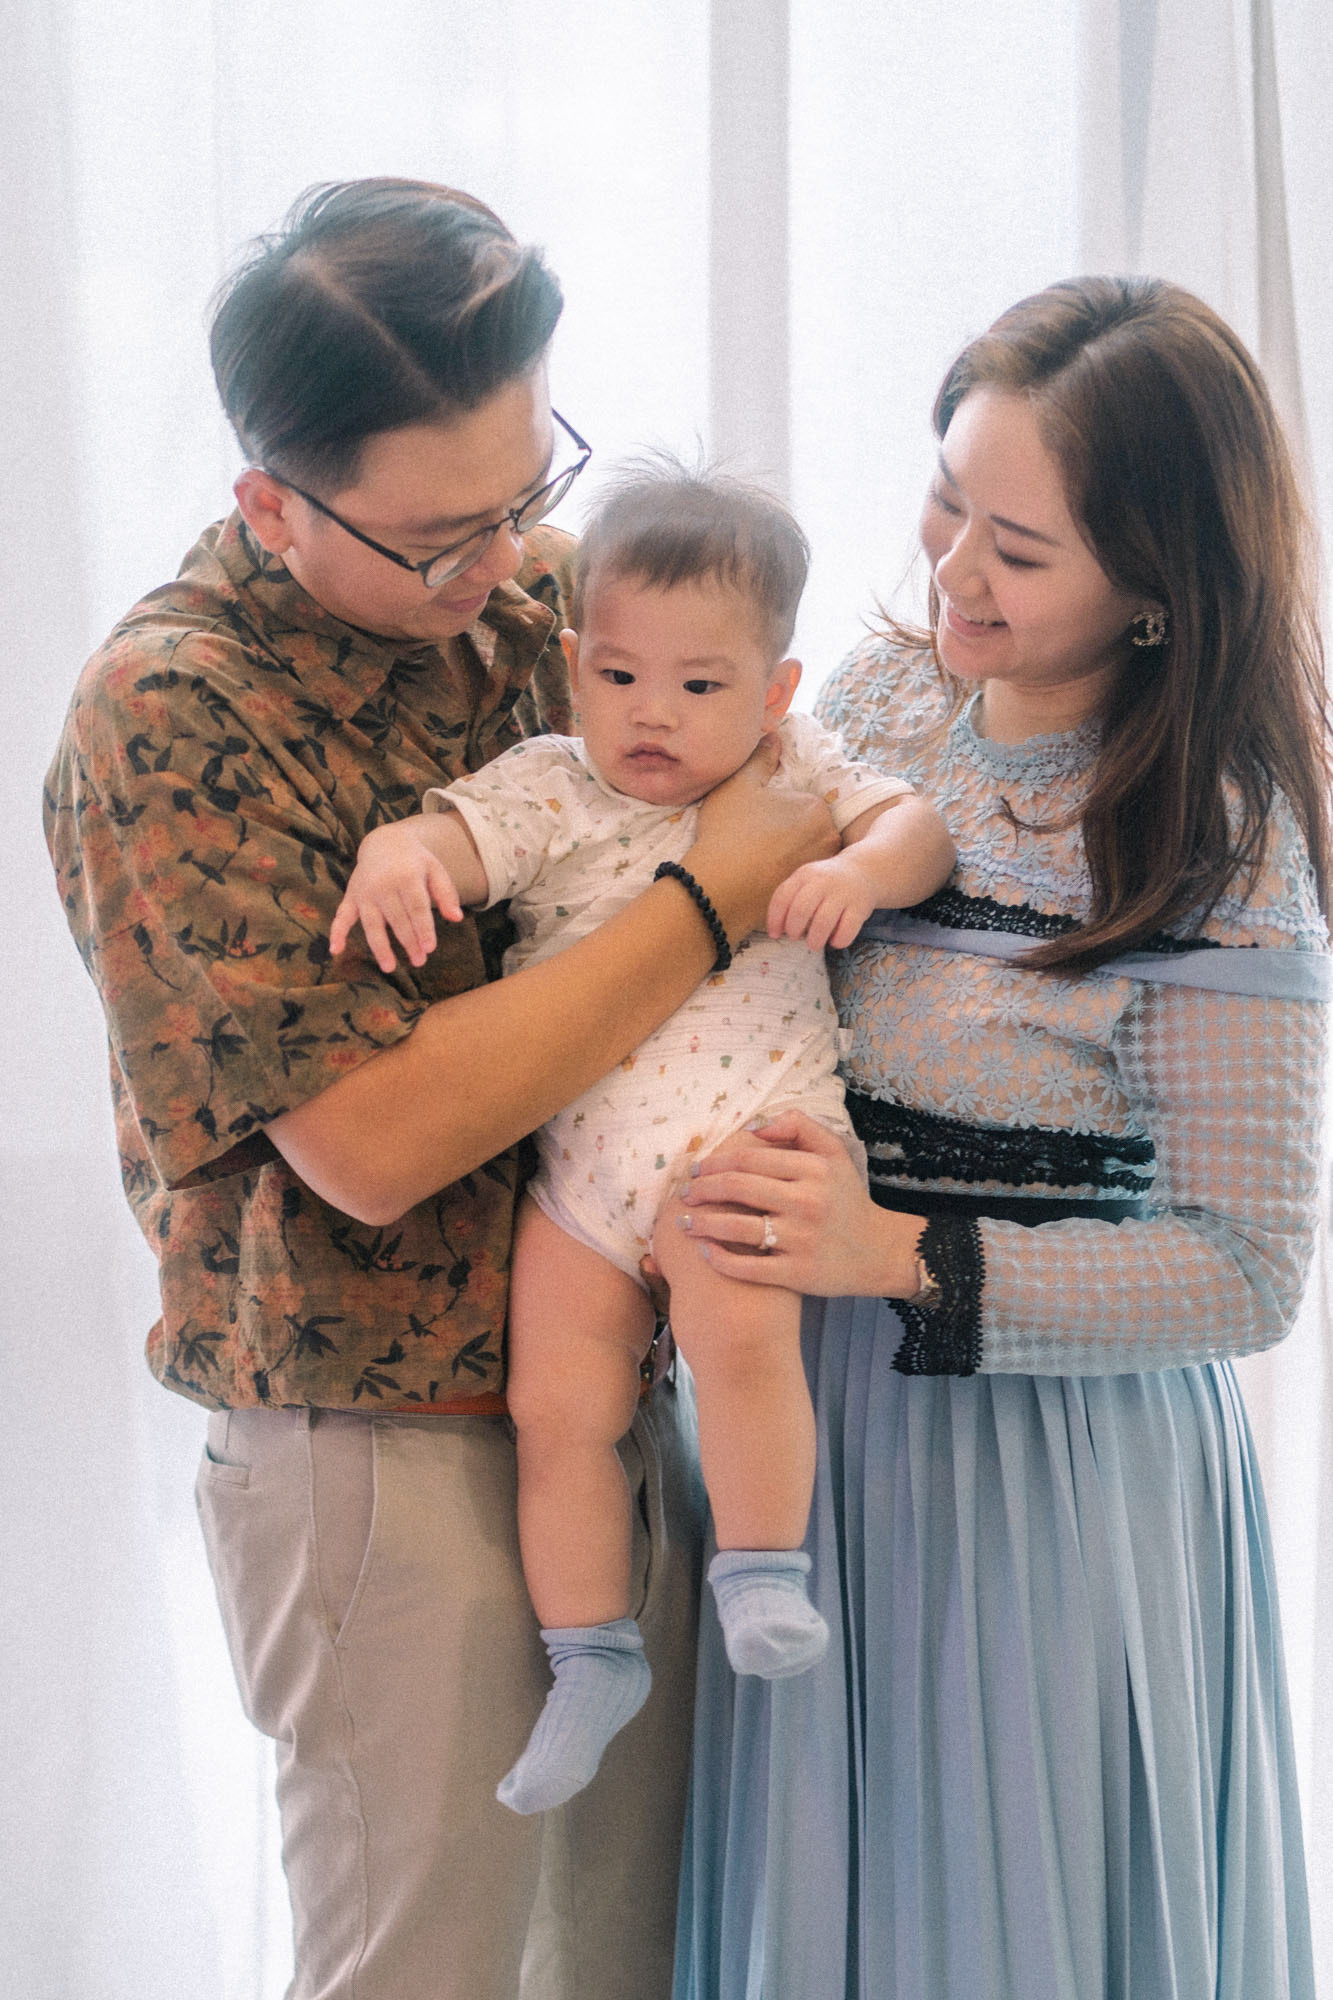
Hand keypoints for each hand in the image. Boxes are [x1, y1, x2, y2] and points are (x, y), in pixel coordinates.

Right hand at [330, 821, 465, 971]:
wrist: (384, 842)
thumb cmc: (415, 861)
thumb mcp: (435, 869)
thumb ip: (446, 893)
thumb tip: (457, 918)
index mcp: (406, 876)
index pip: (416, 907)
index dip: (422, 928)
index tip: (429, 948)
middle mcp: (383, 885)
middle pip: (397, 919)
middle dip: (408, 942)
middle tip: (419, 961)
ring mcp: (365, 892)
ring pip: (372, 924)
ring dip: (380, 947)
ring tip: (389, 968)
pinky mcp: (351, 897)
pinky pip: (342, 916)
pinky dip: (337, 932)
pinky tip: (336, 950)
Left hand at [664, 1110, 924, 1297]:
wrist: (879, 1252)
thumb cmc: (847, 1200)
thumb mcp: (835, 1154)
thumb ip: (799, 1127)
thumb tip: (753, 1126)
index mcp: (813, 1169)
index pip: (749, 1159)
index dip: (714, 1162)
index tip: (696, 1169)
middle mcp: (807, 1202)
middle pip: (737, 1189)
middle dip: (701, 1190)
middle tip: (683, 1195)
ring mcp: (802, 1240)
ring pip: (736, 1228)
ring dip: (702, 1224)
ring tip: (684, 1223)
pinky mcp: (798, 1274)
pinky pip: (748, 1267)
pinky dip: (720, 1259)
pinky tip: (704, 1252)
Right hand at [686, 735, 839, 939]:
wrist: (718, 887)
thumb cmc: (729, 831)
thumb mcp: (740, 783)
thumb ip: (761, 756)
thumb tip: (774, 736)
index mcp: (817, 807)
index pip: (802, 804)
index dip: (778, 811)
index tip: (757, 821)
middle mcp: (830, 837)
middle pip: (809, 829)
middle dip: (790, 834)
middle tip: (758, 843)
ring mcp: (820, 868)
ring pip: (806, 854)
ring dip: (789, 856)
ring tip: (760, 863)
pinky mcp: (810, 893)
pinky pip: (799, 876)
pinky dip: (785, 876)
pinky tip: (763, 880)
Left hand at [767, 852, 879, 951]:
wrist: (862, 870)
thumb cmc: (826, 883)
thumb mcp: (806, 881)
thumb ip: (790, 900)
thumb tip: (775, 931)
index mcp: (804, 875)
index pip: (782, 898)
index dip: (775, 920)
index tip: (775, 935)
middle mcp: (823, 882)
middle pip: (800, 910)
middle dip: (794, 929)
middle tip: (795, 938)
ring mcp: (843, 893)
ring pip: (823, 921)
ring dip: (815, 939)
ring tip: (813, 945)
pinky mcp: (860, 906)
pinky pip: (847, 929)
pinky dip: (838, 941)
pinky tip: (835, 941)